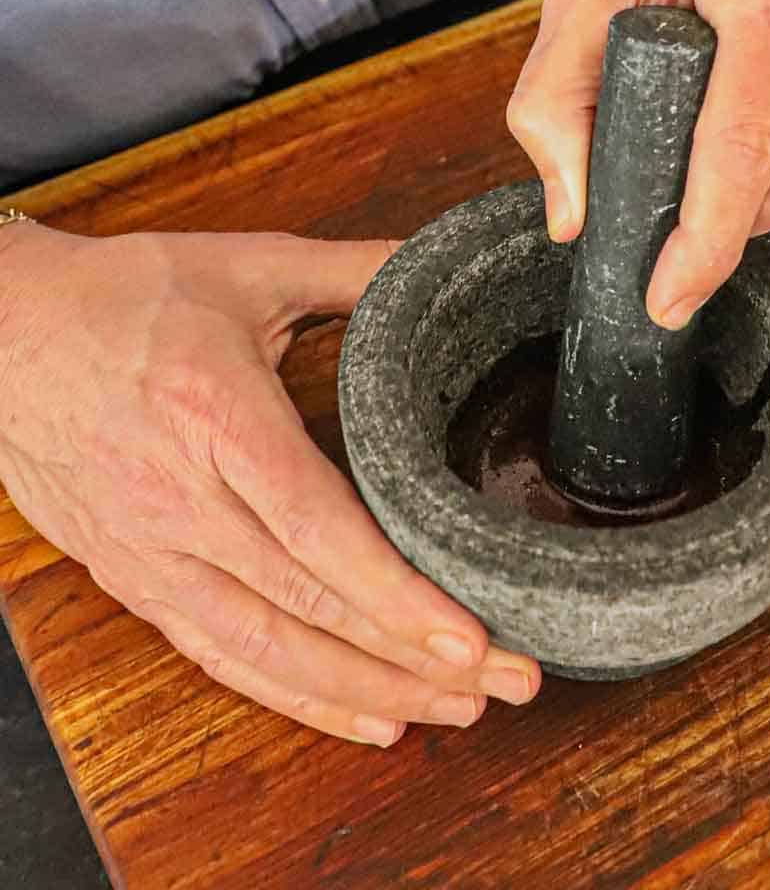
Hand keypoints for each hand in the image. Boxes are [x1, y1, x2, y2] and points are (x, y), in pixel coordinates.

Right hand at [0, 225, 539, 743]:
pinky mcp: (135, 579)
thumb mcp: (245, 267)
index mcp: (216, 415)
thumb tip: (437, 264)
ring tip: (457, 710)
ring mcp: (151, 552)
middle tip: (509, 681)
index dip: (393, 591)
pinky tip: (370, 717)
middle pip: (308, 604)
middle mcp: (181, 500)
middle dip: (414, 656)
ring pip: (268, 650)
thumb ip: (352, 270)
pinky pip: (221, 656)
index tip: (469, 635)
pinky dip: (298, 696)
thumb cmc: (123, 298)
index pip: (314, 526)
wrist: (0, 334)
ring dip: (369, 690)